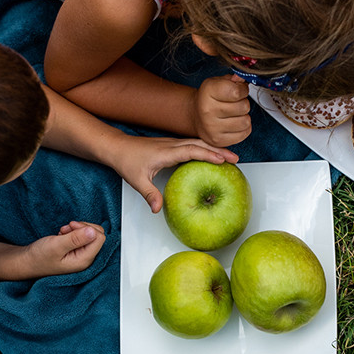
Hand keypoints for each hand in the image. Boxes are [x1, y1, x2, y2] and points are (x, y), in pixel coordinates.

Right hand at [22, 221, 106, 275]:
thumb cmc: (39, 257)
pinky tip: (62, 235)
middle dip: (83, 227)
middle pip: (97, 235)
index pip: (100, 238)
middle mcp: (85, 259)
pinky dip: (72, 232)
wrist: (26, 262)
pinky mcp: (75, 252)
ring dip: (76, 229)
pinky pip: (81, 237)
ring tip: (62, 232)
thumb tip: (94, 231)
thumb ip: (76, 238)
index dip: (87, 228)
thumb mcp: (57, 246)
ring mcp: (81, 256)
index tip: (72, 227)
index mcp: (84, 260)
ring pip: (89, 234)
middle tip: (67, 228)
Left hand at [109, 135, 239, 212]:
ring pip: (198, 143)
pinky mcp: (171, 146)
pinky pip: (192, 145)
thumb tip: (158, 210)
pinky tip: (212, 156)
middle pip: (200, 144)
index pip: (192, 151)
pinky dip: (205, 149)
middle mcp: (172, 145)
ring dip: (214, 149)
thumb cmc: (126, 161)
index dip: (208, 154)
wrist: (117, 147)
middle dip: (218, 150)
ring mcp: (172, 144)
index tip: (223, 160)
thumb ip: (149, 194)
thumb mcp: (137, 180)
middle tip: (236, 158)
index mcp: (166, 152)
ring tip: (229, 157)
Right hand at [192, 74, 251, 146]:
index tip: (238, 90)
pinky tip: (233, 123)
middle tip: (234, 103)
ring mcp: (212, 128)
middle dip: (243, 103)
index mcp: (208, 91)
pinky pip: (244, 134)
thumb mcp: (219, 82)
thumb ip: (234, 79)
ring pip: (245, 122)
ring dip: (243, 117)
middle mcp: (207, 110)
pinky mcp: (218, 140)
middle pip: (243, 107)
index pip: (236, 91)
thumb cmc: (211, 98)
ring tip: (234, 114)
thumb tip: (243, 77)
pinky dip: (243, 128)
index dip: (242, 90)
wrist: (196, 116)